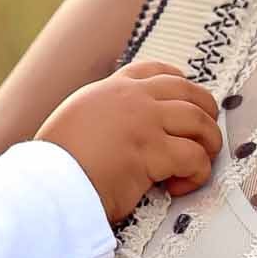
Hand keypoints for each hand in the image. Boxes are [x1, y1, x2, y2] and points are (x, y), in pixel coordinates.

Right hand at [36, 59, 220, 220]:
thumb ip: (104, 116)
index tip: (190, 102)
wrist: (47, 184)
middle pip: (189, 92)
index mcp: (111, 90)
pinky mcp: (152, 152)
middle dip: (207, 113)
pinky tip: (179, 185)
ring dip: (208, 143)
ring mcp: (144, 122)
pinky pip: (193, 157)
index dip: (183, 85)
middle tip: (207, 137)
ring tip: (200, 162)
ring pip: (198, 121)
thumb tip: (125, 133)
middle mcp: (130, 99)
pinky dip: (196, 173)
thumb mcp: (76, 121)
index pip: (157, 72)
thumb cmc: (57, 164)